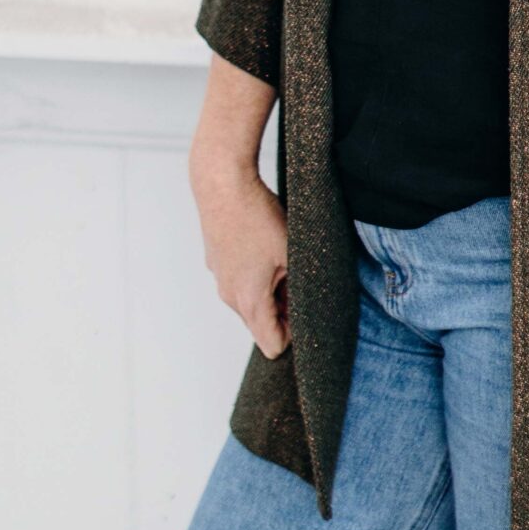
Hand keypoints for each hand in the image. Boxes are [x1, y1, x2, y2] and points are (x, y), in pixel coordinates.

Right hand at [190, 153, 290, 358]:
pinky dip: (255, 270)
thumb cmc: (258, 217)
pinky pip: (239, 278)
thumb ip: (300, 286)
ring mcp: (220, 278)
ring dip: (270, 288)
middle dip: (284, 308)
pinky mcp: (216, 260)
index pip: (272, 345)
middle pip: (262, 323)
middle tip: (299, 276)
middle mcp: (229, 296)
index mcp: (249, 302)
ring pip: (251, 299)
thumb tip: (311, 303)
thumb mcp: (292, 252)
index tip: (306, 309)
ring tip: (282, 255)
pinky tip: (263, 243)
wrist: (222, 184)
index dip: (295, 333)